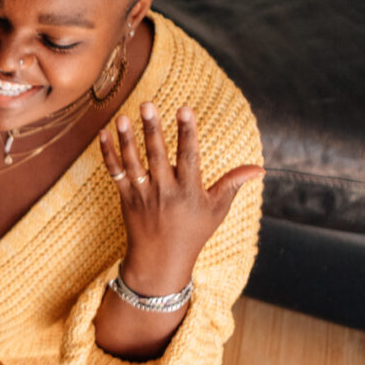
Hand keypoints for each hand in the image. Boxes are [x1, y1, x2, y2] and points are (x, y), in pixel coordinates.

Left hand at [99, 102, 264, 295]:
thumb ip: (233, 184)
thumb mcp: (217, 209)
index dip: (187, 132)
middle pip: (157, 155)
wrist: (160, 260)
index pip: (189, 156)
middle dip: (152, 129)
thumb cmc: (193, 232)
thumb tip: (260, 168)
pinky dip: (108, 154)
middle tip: (147, 104)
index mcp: (189, 191)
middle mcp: (164, 191)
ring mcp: (143, 194)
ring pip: (133, 162)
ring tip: (124, 115)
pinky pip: (115, 173)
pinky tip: (103, 133)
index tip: (184, 109)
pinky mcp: (126, 198)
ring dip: (126, 139)